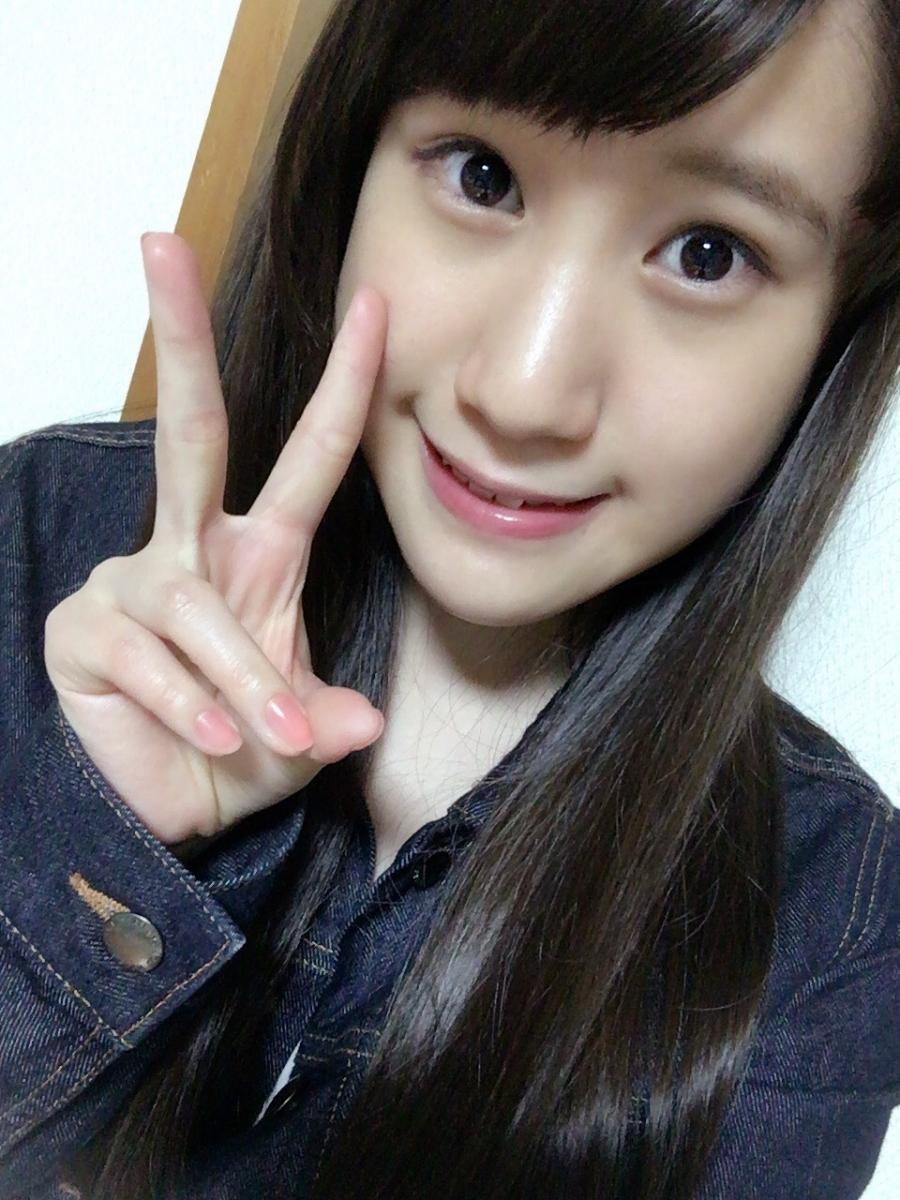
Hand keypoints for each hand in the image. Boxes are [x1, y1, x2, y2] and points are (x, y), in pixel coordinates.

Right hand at [44, 232, 387, 845]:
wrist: (175, 811)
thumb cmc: (244, 755)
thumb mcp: (300, 735)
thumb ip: (325, 718)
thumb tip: (360, 724)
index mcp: (262, 554)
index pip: (310, 456)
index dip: (345, 383)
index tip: (374, 304)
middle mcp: (195, 550)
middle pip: (192, 429)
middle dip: (181, 338)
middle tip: (161, 242)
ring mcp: (135, 583)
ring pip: (192, 603)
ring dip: (236, 676)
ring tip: (260, 737)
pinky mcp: (85, 629)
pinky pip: (147, 655)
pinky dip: (187, 704)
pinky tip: (207, 739)